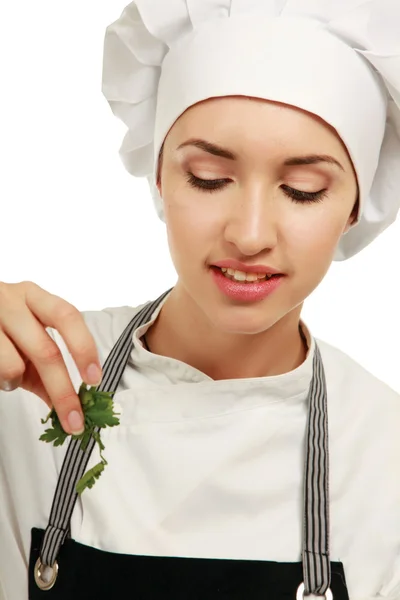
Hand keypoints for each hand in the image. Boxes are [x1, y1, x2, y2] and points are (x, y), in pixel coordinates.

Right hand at [0, 281, 102, 434]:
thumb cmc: (3, 330)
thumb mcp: (28, 339)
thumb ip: (50, 367)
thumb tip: (74, 406)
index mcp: (35, 297)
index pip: (67, 316)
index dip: (84, 348)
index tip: (94, 379)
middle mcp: (11, 301)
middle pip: (46, 350)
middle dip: (63, 390)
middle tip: (74, 419)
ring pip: (13, 366)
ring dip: (16, 382)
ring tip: (11, 377)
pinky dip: (1, 381)